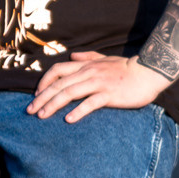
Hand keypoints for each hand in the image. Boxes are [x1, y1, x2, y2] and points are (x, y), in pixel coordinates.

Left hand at [26, 51, 171, 121]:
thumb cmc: (126, 68)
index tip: (36, 94)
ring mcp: (98, 83)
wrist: (148, 72)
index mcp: (86, 66)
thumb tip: (72, 57)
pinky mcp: (109, 94)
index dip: (44, 82)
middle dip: (42, 98)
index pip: (57, 70)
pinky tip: (69, 120)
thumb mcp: (105, 59)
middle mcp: (88, 73)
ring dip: (53, 105)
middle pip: (59, 84)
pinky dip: (78, 111)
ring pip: (70, 93)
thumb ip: (87, 57)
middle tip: (30, 111)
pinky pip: (90, 103)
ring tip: (42, 116)